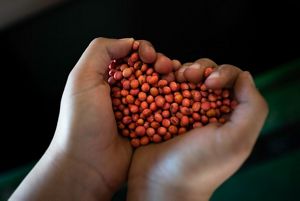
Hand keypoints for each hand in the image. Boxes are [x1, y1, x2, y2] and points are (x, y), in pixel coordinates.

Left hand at [9, 37, 173, 200]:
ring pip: (161, 88)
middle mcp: (124, 93)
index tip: (149, 55)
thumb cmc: (80, 123)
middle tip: (166, 67)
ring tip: (179, 78)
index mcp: (108, 79)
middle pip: (149, 70)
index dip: (144, 50)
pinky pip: (166, 110)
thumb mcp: (82, 79)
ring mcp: (138, 110)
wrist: (87, 165)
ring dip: (171, 80)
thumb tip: (129, 42)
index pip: (131, 56)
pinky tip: (183, 96)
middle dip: (160, 64)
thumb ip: (101, 51)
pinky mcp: (149, 127)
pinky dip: (176, 101)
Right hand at [127, 59, 268, 200]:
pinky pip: (163, 86)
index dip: (222, 73)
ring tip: (172, 77)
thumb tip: (244, 75)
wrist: (161, 184)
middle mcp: (206, 109)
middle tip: (186, 77)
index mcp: (227, 114)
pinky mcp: (161, 110)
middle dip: (198, 69)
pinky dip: (162, 78)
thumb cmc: (200, 165)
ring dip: (179, 70)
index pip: (231, 79)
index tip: (209, 83)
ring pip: (184, 77)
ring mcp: (181, 109)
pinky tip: (160, 79)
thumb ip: (252, 107)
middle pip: (206, 73)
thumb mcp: (237, 141)